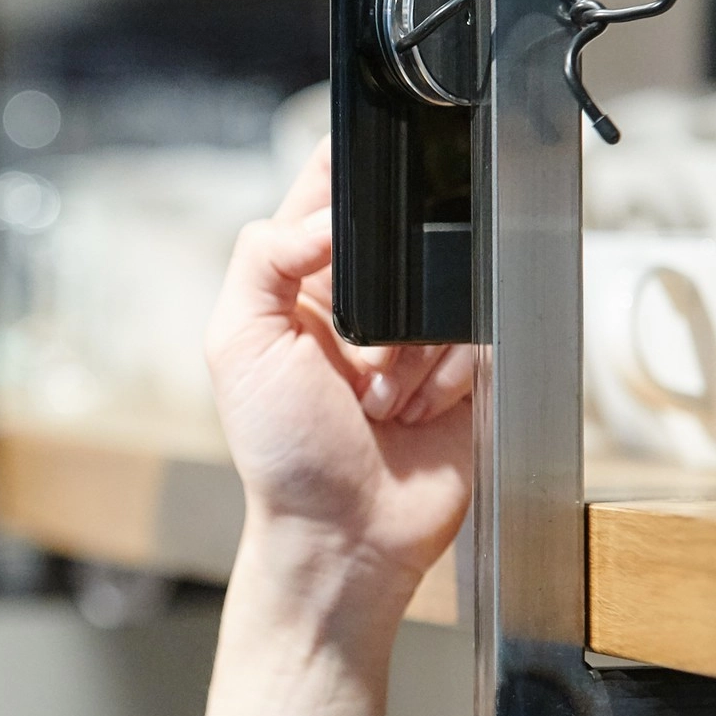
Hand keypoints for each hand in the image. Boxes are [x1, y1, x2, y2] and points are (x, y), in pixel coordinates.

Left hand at [204, 137, 476, 612]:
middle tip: (361, 346)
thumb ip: (263, 258)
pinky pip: (478, 334)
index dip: (350, 179)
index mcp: (299, 278)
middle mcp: (362, 297)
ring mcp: (416, 331)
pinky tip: (415, 414)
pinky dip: (447, 376)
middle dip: (389, 289)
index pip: (328, 191)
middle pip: (404, 232)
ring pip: (446, 284)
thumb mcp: (237, 345)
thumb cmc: (280, 451)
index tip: (360, 203)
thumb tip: (325, 215)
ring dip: (413, 348)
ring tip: (380, 401)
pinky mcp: (465, 366)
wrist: (345, 536)